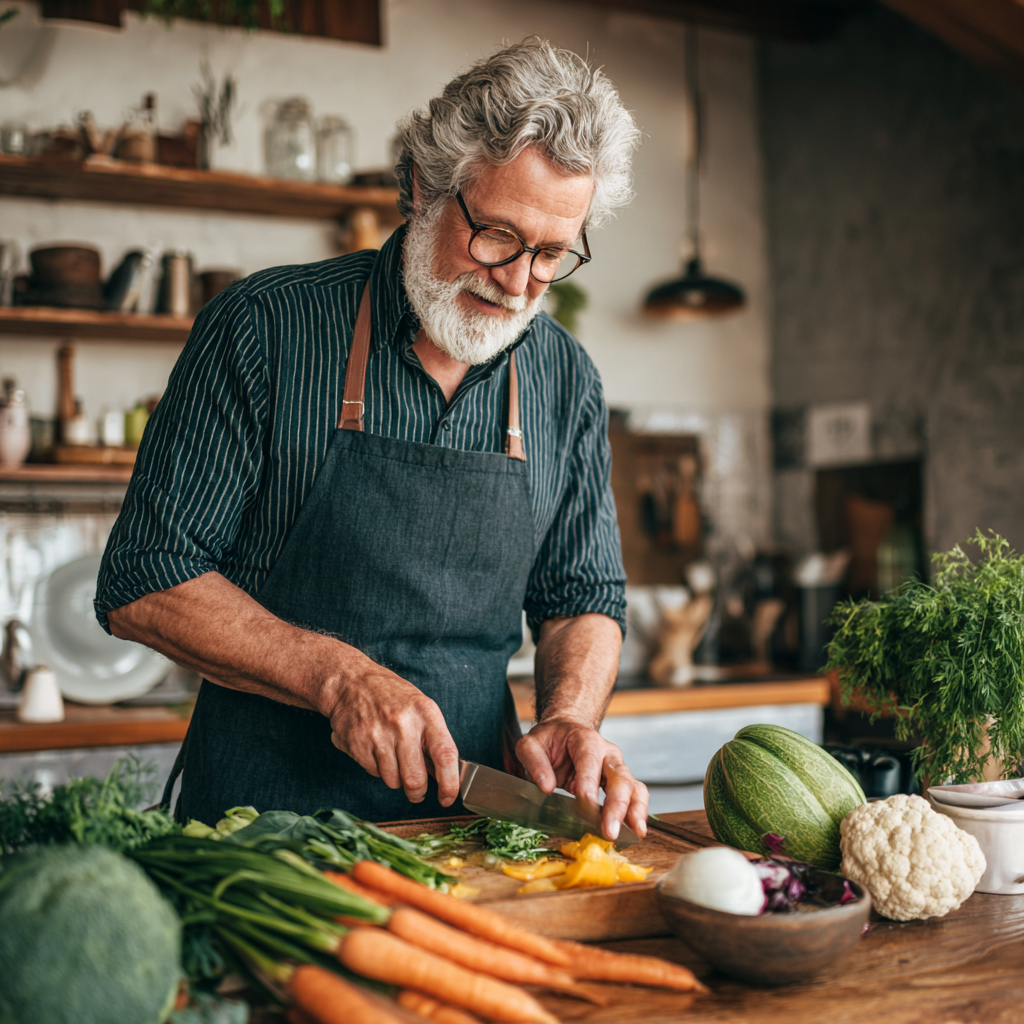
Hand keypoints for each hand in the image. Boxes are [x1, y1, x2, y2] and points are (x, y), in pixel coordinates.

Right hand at [323, 664, 459, 806]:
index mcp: (425, 712)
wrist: (351, 682)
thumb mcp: (420, 706)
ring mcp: (378, 735)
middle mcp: (403, 724)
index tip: (448, 797)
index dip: (449, 782)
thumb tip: (443, 773)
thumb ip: (432, 736)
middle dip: (417, 792)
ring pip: (393, 780)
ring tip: (391, 756)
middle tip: (416, 792)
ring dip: (395, 778)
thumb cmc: (390, 695)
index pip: (445, 754)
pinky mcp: (357, 745)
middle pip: (414, 778)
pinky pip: (373, 772)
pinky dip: (376, 768)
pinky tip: (375, 748)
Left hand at [516, 718, 648, 841]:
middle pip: (619, 776)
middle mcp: (607, 753)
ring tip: (633, 833)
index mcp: (585, 739)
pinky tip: (635, 831)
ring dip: (634, 811)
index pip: (589, 761)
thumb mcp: (531, 743)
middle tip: (609, 830)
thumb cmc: (550, 739)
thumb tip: (546, 787)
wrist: (566, 731)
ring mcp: (617, 767)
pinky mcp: (621, 781)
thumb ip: (534, 761)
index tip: (586, 805)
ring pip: (633, 786)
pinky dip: (638, 812)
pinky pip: (636, 794)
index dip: (589, 783)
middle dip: (616, 805)